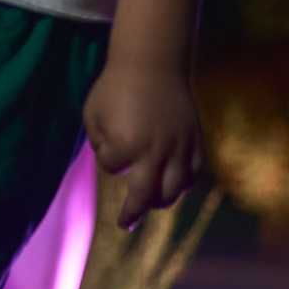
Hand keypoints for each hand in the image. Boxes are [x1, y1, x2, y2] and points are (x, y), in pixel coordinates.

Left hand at [84, 61, 204, 227]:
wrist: (152, 64)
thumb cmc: (115, 88)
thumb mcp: (92, 113)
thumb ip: (99, 143)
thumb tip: (116, 166)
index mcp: (127, 144)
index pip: (112, 167)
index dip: (107, 156)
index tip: (107, 139)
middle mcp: (156, 151)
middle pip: (146, 196)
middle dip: (133, 213)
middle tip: (125, 224)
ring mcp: (180, 148)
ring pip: (175, 190)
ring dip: (161, 201)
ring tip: (150, 203)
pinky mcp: (196, 141)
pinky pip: (194, 174)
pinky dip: (184, 184)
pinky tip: (173, 185)